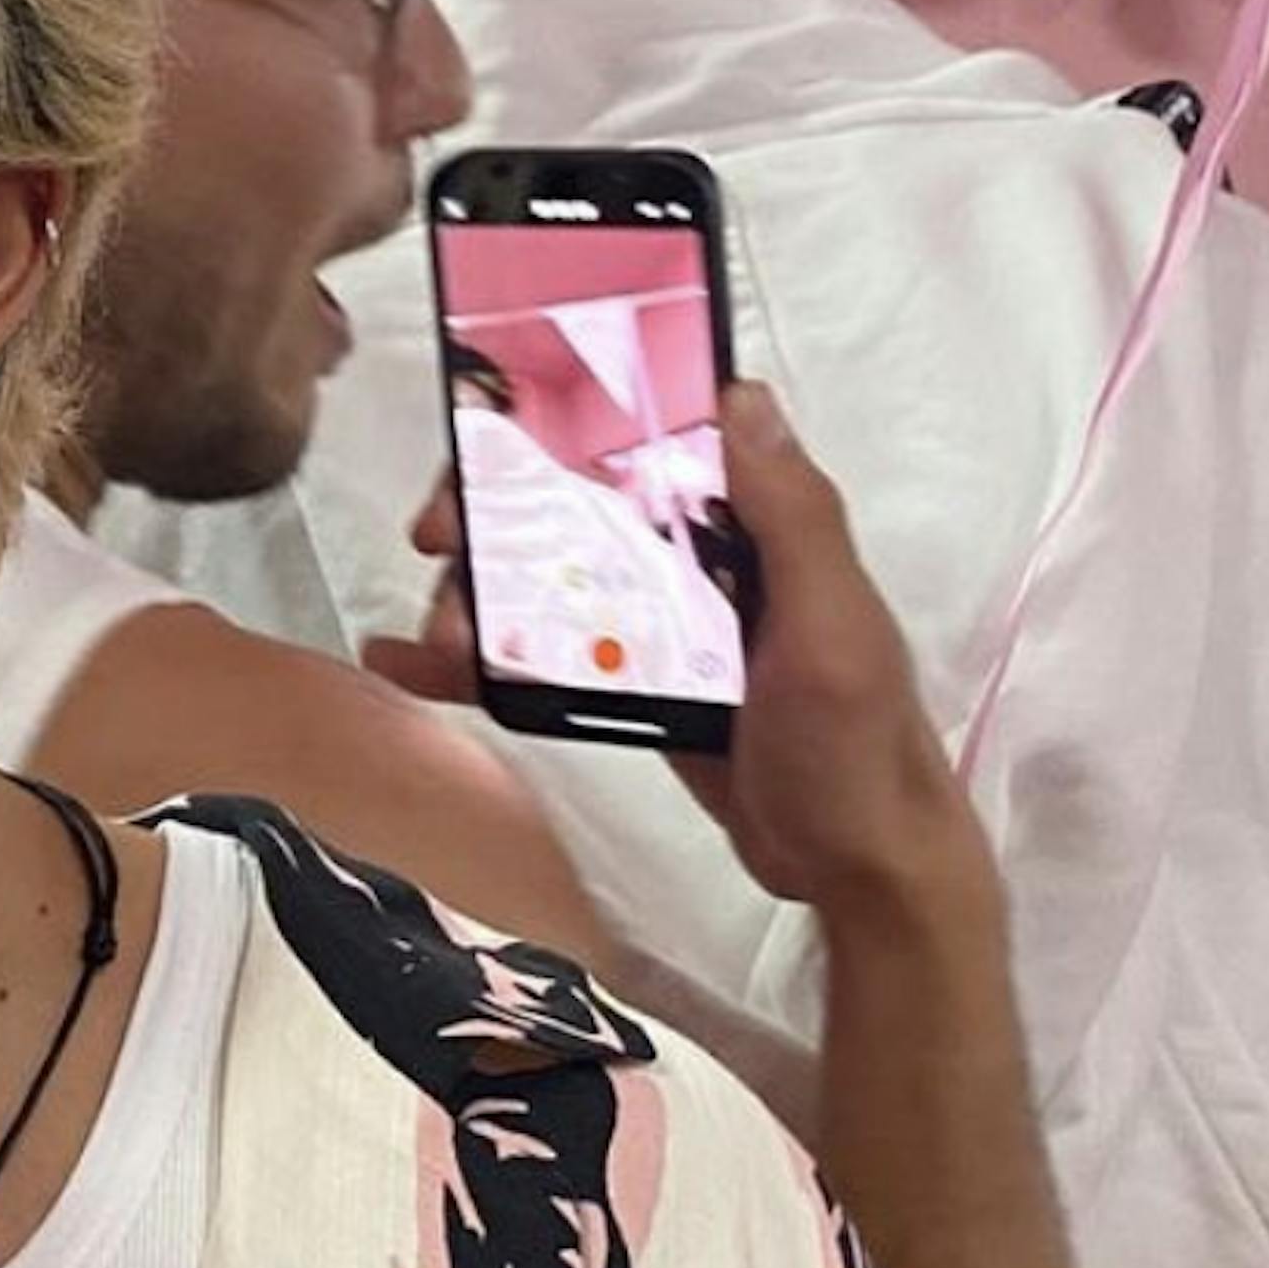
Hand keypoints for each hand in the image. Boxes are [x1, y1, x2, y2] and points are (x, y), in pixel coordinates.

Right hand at [363, 387, 978, 923]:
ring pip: (549, 582)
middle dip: (494, 514)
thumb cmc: (858, 746)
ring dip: (478, 598)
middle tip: (435, 540)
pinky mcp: (638, 687)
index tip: (493, 437)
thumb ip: (793, 518)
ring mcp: (665, 624)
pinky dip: (480, 662)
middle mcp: (703, 559)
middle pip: (575, 508)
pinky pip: (549, 657)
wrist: (856, 869)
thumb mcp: (831, 626)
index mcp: (753, 527)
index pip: (647, 443)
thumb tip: (740, 397)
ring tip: (440, 643)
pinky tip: (410, 663)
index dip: (565, 427)